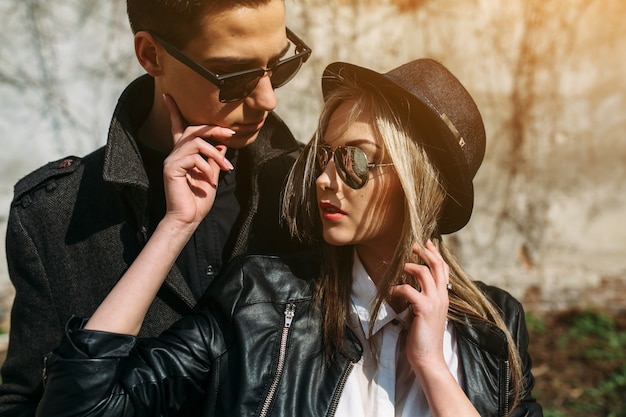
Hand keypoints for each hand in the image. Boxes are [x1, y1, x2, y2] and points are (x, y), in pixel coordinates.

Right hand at [161, 94, 234, 227]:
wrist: (189, 218)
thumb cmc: (199, 199)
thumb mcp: (212, 175)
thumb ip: (215, 158)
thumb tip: (221, 143)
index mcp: (183, 154)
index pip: (177, 127)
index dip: (173, 111)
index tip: (167, 94)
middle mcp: (174, 154)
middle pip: (193, 130)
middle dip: (214, 129)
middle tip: (231, 134)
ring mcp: (171, 160)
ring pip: (196, 142)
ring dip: (215, 153)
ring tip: (226, 168)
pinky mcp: (171, 169)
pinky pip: (194, 157)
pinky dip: (206, 166)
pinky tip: (209, 178)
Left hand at [390, 240, 450, 373]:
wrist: (428, 357)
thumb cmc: (423, 337)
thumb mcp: (427, 313)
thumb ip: (424, 299)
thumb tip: (413, 288)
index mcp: (443, 296)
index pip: (443, 269)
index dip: (435, 254)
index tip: (426, 243)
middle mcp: (442, 296)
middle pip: (437, 266)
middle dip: (424, 252)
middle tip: (413, 245)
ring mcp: (434, 302)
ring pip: (425, 273)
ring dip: (410, 266)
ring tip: (401, 267)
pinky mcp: (424, 309)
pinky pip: (409, 290)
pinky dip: (398, 287)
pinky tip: (392, 291)